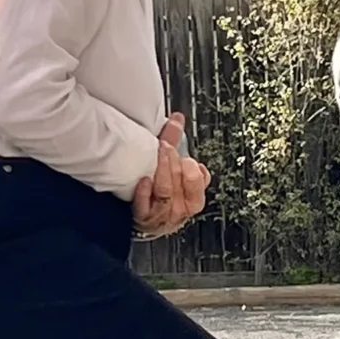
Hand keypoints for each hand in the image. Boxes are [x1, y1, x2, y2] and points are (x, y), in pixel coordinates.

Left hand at [132, 113, 211, 236]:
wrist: (138, 220)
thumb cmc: (158, 193)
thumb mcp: (171, 169)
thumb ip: (174, 142)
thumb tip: (177, 117)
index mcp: (192, 198)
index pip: (201, 183)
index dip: (195, 171)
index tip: (187, 159)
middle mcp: (180, 209)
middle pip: (182, 184)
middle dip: (175, 163)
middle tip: (166, 146)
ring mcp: (162, 216)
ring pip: (166, 193)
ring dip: (162, 172)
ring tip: (156, 156)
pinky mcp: (143, 219)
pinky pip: (146, 207)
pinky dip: (145, 193)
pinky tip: (144, 180)